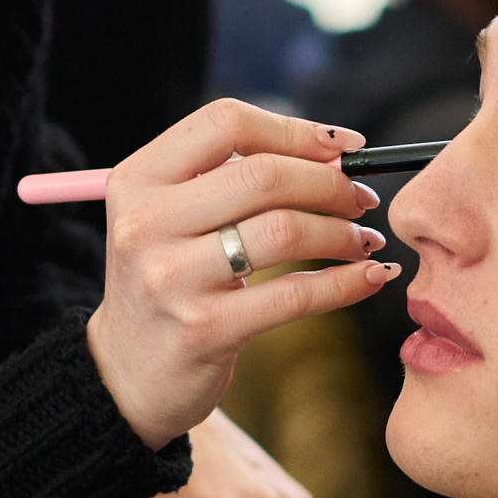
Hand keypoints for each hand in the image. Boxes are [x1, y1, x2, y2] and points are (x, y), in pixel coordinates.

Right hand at [86, 98, 399, 450]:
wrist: (126, 373)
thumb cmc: (169, 280)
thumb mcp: (172, 218)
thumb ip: (230, 178)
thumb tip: (331, 154)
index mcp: (138, 179)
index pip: (226, 123)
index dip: (295, 130)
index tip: (343, 147)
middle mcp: (146, 222)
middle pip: (264, 175)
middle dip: (330, 184)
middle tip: (361, 199)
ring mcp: (171, 278)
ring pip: (284, 231)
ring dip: (343, 233)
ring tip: (363, 240)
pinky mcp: (203, 329)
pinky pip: (295, 295)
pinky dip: (347, 282)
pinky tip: (371, 277)